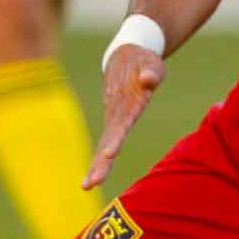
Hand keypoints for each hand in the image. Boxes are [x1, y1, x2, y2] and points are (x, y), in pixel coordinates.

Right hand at [83, 45, 164, 188]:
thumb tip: (147, 80)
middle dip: (101, 161)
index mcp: (128, 100)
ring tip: (88, 184)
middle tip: (91, 183)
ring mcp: (114, 116)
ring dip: (97, 165)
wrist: (128, 53)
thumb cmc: (145, 61)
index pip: (123, 121)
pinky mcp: (115, 120)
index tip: (110, 153)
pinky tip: (93, 178)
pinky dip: (100, 160)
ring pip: (105, 144)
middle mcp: (117, 111)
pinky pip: (107, 143)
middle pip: (108, 139)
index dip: (116, 137)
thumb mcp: (151, 63)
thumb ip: (150, 72)